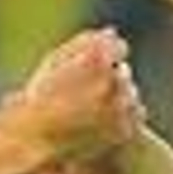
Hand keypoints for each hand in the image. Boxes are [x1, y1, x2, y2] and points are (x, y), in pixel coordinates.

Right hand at [10, 28, 145, 159]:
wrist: (36, 141)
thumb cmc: (40, 98)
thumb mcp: (54, 62)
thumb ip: (84, 43)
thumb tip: (111, 32)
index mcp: (95, 61)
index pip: (119, 47)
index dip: (108, 56)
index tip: (96, 67)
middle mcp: (110, 82)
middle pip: (124, 72)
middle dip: (110, 79)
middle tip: (88, 93)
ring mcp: (120, 107)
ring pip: (131, 93)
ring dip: (118, 98)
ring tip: (93, 110)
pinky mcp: (124, 129)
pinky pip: (137, 113)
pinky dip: (124, 116)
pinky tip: (104, 121)